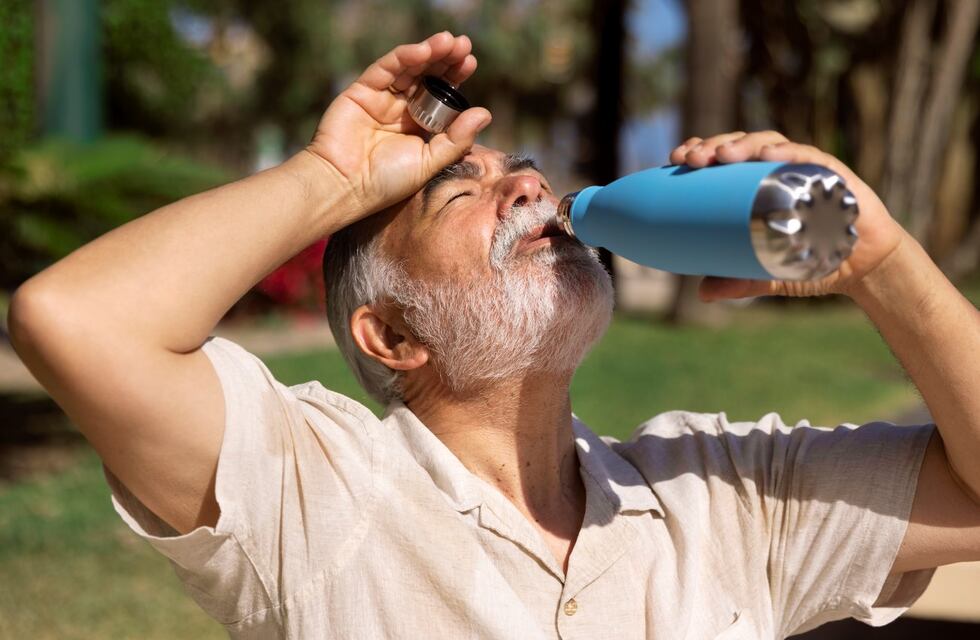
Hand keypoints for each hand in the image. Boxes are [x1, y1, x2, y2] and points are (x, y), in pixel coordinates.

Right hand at [307, 32, 491, 219]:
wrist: (345, 187)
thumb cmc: (386, 182)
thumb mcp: (429, 162)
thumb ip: (456, 139)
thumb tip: (485, 113)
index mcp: (419, 125)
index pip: (440, 94)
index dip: (454, 77)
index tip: (470, 62)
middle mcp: (401, 109)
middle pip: (427, 76)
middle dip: (445, 59)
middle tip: (463, 45)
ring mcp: (381, 98)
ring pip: (408, 68)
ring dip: (428, 52)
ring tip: (448, 42)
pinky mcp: (361, 91)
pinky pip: (385, 69)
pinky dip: (403, 57)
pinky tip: (422, 50)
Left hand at [668, 131, 908, 300]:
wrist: (865, 267)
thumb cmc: (815, 261)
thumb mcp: (769, 274)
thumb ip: (739, 282)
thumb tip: (702, 293)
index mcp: (758, 185)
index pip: (724, 159)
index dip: (700, 151)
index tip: (675, 159)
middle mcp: (779, 170)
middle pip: (740, 145)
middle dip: (712, 146)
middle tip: (690, 159)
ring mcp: (806, 168)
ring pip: (769, 143)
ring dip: (743, 144)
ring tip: (722, 155)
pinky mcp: (833, 173)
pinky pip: (808, 156)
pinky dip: (787, 153)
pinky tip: (767, 155)